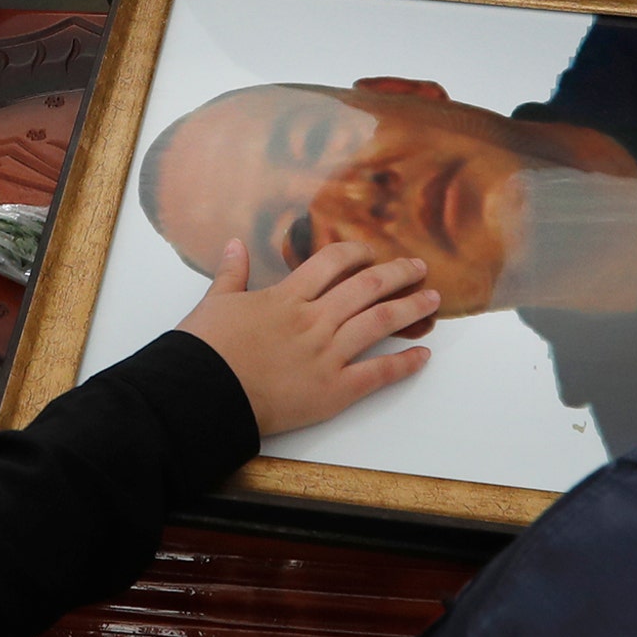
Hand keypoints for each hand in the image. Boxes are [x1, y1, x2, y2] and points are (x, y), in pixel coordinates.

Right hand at [177, 240, 438, 436]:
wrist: (204, 393)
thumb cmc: (205, 349)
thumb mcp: (214, 302)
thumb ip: (231, 273)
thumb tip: (235, 244)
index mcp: (286, 297)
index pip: (332, 263)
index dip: (356, 253)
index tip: (371, 251)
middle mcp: (313, 320)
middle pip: (366, 287)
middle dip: (396, 274)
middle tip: (418, 267)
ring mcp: (327, 354)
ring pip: (379, 322)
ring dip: (410, 309)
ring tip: (431, 300)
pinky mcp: (333, 390)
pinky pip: (378, 374)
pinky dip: (404, 364)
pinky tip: (423, 355)